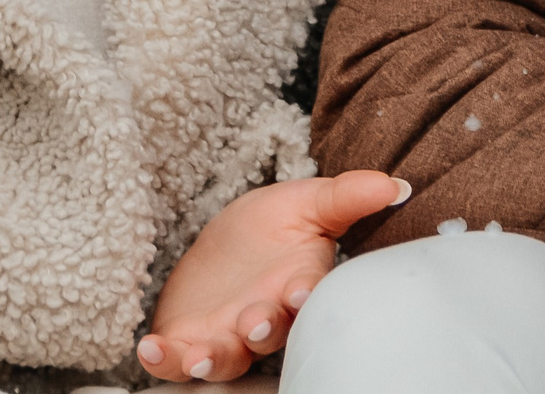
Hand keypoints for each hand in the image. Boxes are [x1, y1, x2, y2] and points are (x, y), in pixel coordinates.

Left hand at [137, 169, 410, 381]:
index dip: (306, 293)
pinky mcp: (189, 341)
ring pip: (226, 356)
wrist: (227, 247)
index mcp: (297, 282)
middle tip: (257, 322)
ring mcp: (227, 334)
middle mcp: (266, 315)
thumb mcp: (306, 201)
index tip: (303, 288)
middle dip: (263, 328)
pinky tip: (148, 348)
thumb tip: (396, 185)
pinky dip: (163, 359)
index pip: (307, 292)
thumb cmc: (273, 227)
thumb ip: (348, 195)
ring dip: (214, 358)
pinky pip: (176, 359)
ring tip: (201, 356)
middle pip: (268, 331)